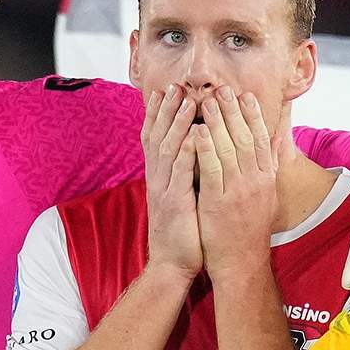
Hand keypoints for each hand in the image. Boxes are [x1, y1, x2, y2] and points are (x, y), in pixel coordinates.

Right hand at [142, 80, 203, 280]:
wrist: (173, 265)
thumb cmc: (183, 233)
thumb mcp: (181, 199)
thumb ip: (184, 176)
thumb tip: (192, 155)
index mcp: (160, 177)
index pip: (155, 138)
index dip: (158, 114)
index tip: (165, 90)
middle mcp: (158, 179)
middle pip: (158, 136)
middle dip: (166, 109)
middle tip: (174, 85)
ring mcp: (164, 190)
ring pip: (168, 148)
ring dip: (177, 123)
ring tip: (186, 100)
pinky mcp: (175, 203)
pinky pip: (180, 172)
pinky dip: (187, 152)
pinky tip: (194, 135)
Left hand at [194, 81, 282, 267]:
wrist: (242, 263)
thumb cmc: (250, 229)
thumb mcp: (268, 196)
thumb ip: (271, 166)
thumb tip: (278, 140)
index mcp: (267, 179)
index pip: (262, 139)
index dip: (253, 115)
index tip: (244, 94)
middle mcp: (256, 182)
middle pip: (246, 138)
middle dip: (233, 111)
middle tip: (222, 88)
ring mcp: (238, 192)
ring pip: (229, 149)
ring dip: (217, 123)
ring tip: (205, 101)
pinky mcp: (218, 203)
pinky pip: (211, 170)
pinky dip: (204, 149)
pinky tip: (196, 131)